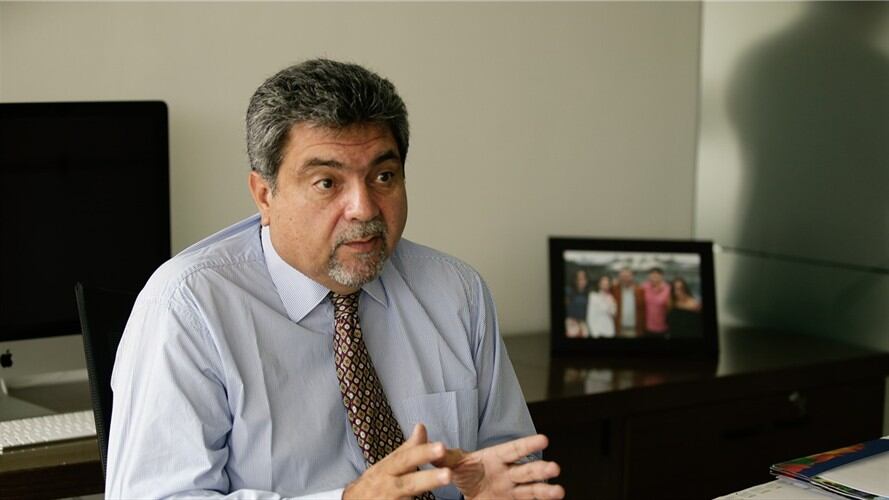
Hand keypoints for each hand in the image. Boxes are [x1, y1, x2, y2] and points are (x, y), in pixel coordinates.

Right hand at [343, 423, 451, 499]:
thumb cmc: (376, 481)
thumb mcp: (388, 463)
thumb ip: (408, 448)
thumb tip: (421, 426)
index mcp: (387, 469)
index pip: (406, 459)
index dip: (423, 453)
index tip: (442, 447)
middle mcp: (388, 487)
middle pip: (408, 484)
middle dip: (428, 479)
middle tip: (448, 475)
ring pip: (407, 499)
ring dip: (421, 499)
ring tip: (444, 482)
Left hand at [442, 435, 563, 499]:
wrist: (466, 489)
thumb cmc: (463, 470)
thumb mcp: (452, 463)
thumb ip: (444, 457)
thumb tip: (435, 448)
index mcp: (496, 457)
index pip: (514, 450)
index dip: (528, 444)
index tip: (544, 439)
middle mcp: (508, 472)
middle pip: (526, 470)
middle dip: (540, 469)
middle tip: (555, 468)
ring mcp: (512, 489)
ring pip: (531, 489)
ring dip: (546, 490)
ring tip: (560, 491)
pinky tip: (553, 499)